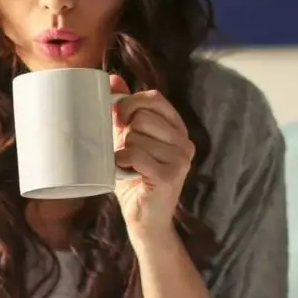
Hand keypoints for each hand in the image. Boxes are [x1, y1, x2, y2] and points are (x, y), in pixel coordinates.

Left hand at [110, 74, 194, 243]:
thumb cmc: (135, 179)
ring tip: (127, 166)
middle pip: (143, 116)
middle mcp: (184, 142)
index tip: (117, 117)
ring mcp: (181, 159)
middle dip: (125, 131)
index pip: (154, 98)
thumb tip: (112, 79)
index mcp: (177, 129)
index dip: (130, 102)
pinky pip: (136, 154)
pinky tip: (124, 171)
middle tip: (124, 150)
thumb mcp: (128, 140)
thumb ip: (125, 112)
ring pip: (137, 136)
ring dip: (123, 151)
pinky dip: (122, 161)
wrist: (144, 218)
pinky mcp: (171, 174)